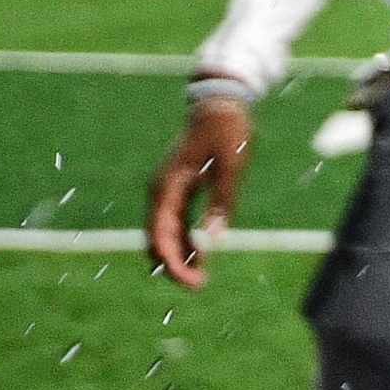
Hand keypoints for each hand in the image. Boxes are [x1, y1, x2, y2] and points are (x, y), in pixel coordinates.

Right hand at [146, 97, 253, 290]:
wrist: (220, 104)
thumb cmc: (226, 132)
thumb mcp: (230, 167)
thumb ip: (222, 201)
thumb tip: (216, 239)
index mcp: (168, 187)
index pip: (161, 235)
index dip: (172, 262)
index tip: (189, 281)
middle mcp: (161, 192)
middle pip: (158, 238)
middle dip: (173, 265)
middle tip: (198, 286)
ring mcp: (169, 191)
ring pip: (166, 233)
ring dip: (180, 255)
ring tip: (201, 278)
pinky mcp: (180, 189)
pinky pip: (176, 222)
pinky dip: (185, 240)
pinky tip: (201, 256)